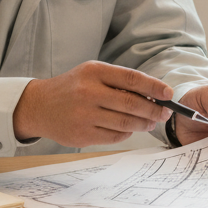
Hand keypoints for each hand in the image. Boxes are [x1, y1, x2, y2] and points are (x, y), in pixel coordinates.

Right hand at [12, 61, 172, 146]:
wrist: (39, 106)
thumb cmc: (73, 87)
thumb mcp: (92, 73)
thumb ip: (119, 81)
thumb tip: (153, 94)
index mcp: (94, 72)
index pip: (131, 78)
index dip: (154, 87)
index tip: (168, 94)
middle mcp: (88, 92)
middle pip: (131, 103)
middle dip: (153, 109)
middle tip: (164, 112)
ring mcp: (84, 115)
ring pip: (125, 122)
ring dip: (143, 123)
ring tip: (150, 122)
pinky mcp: (81, 135)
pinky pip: (114, 136)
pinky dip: (127, 133)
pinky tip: (129, 128)